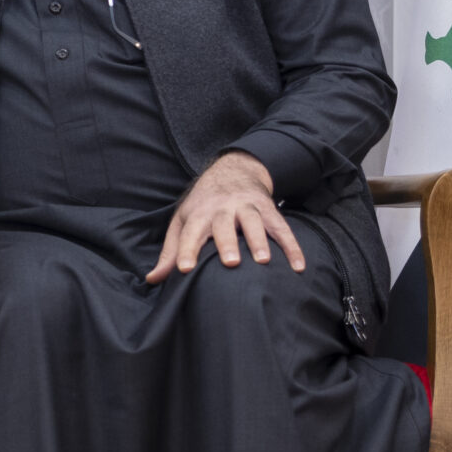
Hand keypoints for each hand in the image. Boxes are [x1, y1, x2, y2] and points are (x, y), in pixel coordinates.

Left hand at [146, 151, 304, 282]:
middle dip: (227, 243)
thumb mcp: (183, 222)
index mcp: (199, 214)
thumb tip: (153, 280)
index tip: (185, 269)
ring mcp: (248, 208)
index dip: (186, 250)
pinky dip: (292, 246)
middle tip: (231, 262)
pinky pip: (282, 229)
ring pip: (254, 223)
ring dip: (259, 241)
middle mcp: (223, 209)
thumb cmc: (203, 205)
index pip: (190, 233)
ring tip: (264, 261)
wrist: (234, 171)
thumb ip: (170, 252)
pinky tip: (298, 266)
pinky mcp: (269, 210)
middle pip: (224, 226)